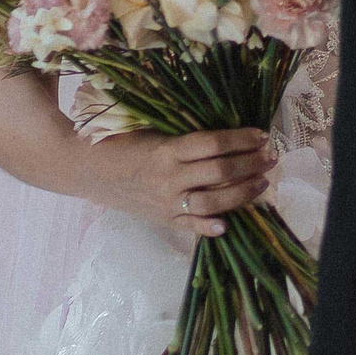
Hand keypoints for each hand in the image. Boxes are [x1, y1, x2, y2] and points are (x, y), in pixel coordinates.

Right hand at [86, 127, 275, 237]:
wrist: (84, 169)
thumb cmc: (120, 141)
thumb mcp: (151, 129)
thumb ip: (183, 132)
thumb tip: (224, 127)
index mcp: (166, 150)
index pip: (213, 144)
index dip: (241, 139)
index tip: (262, 134)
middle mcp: (168, 178)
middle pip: (219, 171)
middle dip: (251, 163)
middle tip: (271, 156)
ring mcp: (165, 202)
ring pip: (212, 200)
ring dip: (242, 192)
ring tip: (262, 183)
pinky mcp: (161, 218)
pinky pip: (189, 225)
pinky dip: (209, 227)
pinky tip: (228, 225)